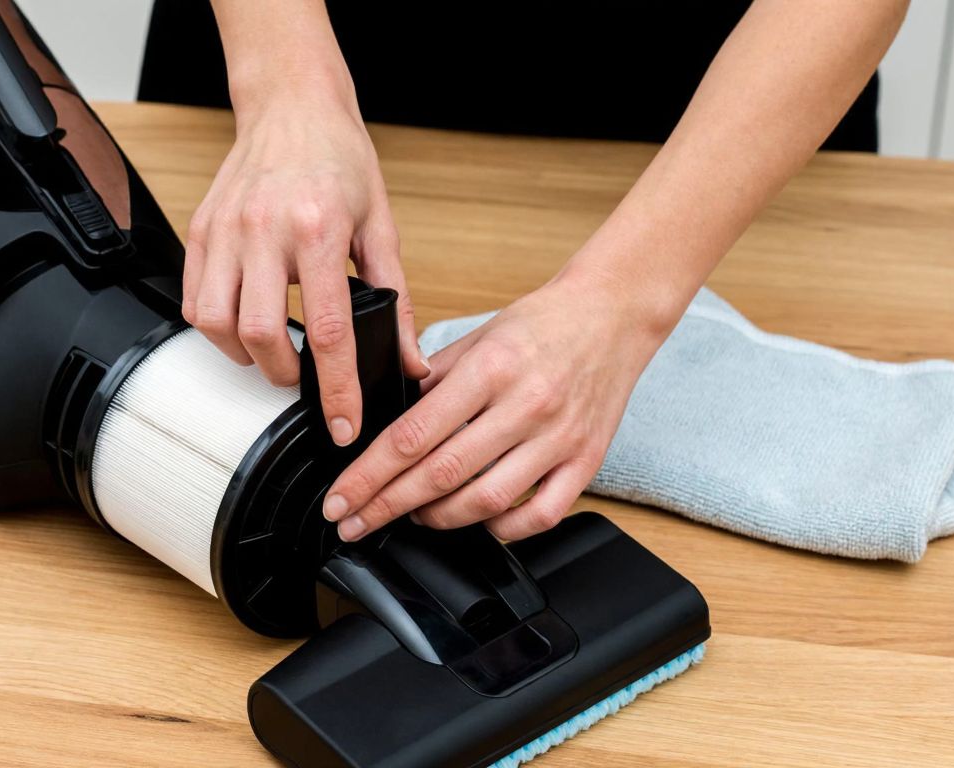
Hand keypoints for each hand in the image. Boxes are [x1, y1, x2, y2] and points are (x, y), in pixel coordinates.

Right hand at [182, 84, 427, 446]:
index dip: (336, 389)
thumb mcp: (381, 226)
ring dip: (244, 355)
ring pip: (216, 324)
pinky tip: (242, 322)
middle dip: (283, 376)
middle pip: (260, 336)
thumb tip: (410, 360)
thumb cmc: (339, 160)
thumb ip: (395, 298)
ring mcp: (225, 230)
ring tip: (270, 353)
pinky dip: (217, 328)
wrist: (291, 106)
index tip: (342, 425)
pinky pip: (193, 300)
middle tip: (302, 381)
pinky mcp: (200, 230)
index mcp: (318, 230)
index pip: (326, 331)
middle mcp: (265, 230)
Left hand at [322, 271, 670, 540]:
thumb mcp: (477, 338)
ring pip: (485, 502)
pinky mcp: (586, 462)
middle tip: (353, 523)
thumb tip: (386, 424)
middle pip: (440, 474)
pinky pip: (539, 516)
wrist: (613, 314)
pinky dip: (502, 529)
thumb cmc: (543, 324)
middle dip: (385, 506)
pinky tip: (478, 522)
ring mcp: (558, 439)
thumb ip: (432, 381)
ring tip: (411, 518)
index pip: (412, 436)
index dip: (368, 475)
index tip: (340, 499)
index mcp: (490, 370)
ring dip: (437, 519)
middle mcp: (525, 406)